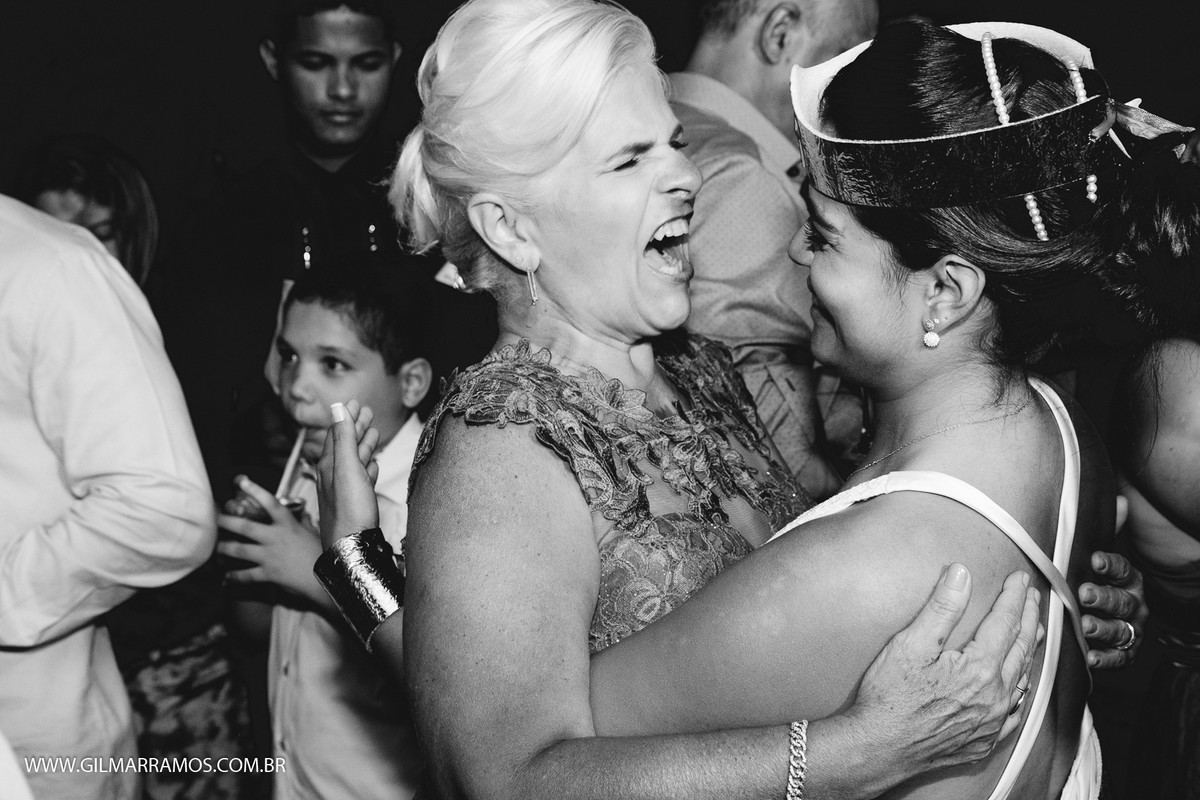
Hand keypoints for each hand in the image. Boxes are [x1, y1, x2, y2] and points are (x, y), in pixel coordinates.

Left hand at [217, 476, 325, 606]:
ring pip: (240, 550)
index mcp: (288, 525)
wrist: (326, 578)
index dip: (255, 490)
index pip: (270, 503)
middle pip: (245, 527)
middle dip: (227, 521)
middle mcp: (275, 538)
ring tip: (217, 547)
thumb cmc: (323, 553)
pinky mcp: (268, 574)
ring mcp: (270, 556)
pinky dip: (234, 576)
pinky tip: (226, 576)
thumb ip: (303, 523)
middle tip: (215, 517)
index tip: (241, 481)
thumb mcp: (314, 533)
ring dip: (225, 548)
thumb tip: (302, 514)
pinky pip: (246, 575)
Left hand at [316, 400, 380, 548]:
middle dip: (356, 427)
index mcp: (329, 465)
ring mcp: (343, 491)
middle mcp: (333, 477)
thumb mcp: (347, 469)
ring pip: (354, 461)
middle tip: (367, 412)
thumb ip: (343, 438)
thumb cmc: (349, 512)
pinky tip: (372, 466)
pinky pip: (361, 479)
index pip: (336, 432)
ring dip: (363, 445)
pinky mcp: (355, 504)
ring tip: (373, 433)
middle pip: (345, 445)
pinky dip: (367, 467)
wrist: (351, 550)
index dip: (346, 416)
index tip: (355, 402)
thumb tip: (338, 407)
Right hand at [846, 566, 1041, 779]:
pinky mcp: (984, 740)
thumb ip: (942, 608)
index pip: (1005, 623)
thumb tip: (961, 575)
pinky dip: (1021, 691)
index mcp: (979, 669)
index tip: (1019, 579)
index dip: (1014, 598)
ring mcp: (992, 722)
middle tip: (1031, 597)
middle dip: (1028, 618)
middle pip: (1021, 648)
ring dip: (1029, 650)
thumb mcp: (911, 644)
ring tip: (1033, 631)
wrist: (879, 748)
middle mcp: (994, 696)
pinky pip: (1015, 712)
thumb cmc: (889, 699)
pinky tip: (1020, 685)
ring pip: (1022, 679)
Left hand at [1079, 550, 1146, 667]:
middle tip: (1084, 594)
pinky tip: (1091, 657)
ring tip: (1086, 626)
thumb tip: (1055, 556)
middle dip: (1103, 598)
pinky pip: (1118, 657)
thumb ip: (1082, 568)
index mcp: (1128, 583)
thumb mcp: (1094, 576)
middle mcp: (1134, 606)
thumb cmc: (1098, 593)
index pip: (1123, 571)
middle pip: (1121, 602)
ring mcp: (1132, 630)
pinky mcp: (1127, 652)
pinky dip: (1104, 658)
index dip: (1110, 565)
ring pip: (1120, 630)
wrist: (1114, 622)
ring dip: (1102, 628)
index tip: (1095, 560)